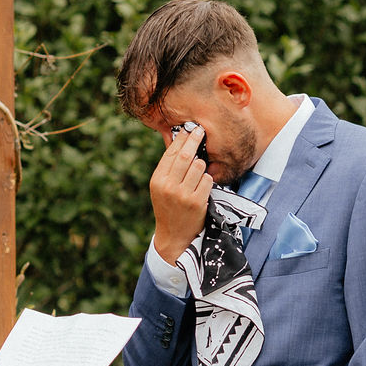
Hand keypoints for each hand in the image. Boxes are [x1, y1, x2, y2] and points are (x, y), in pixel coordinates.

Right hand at [149, 125, 213, 264]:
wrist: (174, 235)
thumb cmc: (168, 207)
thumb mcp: (161, 188)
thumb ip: (168, 168)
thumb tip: (180, 142)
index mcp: (157, 181)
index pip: (171, 153)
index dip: (182, 139)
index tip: (189, 129)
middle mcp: (168, 186)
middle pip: (186, 156)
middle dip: (195, 140)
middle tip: (201, 131)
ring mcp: (183, 195)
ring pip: (199, 166)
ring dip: (202, 166)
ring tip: (198, 173)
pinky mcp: (197, 202)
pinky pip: (208, 180)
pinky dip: (207, 180)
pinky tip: (201, 187)